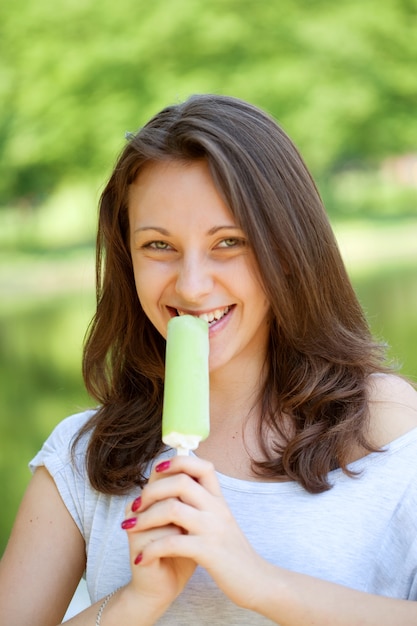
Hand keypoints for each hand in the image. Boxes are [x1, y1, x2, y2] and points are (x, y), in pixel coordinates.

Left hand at [125, 455, 267, 610]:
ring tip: (130, 527)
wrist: (257, 580)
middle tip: (136, 504)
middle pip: (180, 482)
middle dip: (151, 490)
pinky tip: (141, 557)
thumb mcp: (221, 520)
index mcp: (219, 499)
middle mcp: (217, 508)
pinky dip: (151, 549)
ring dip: (145, 518)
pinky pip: (172, 543)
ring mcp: (213, 529)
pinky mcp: (208, 552)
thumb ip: (204, 502)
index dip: (177, 461)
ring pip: (172, 509)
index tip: (158, 468)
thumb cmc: (233, 551)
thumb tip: (182, 484)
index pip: (201, 466)